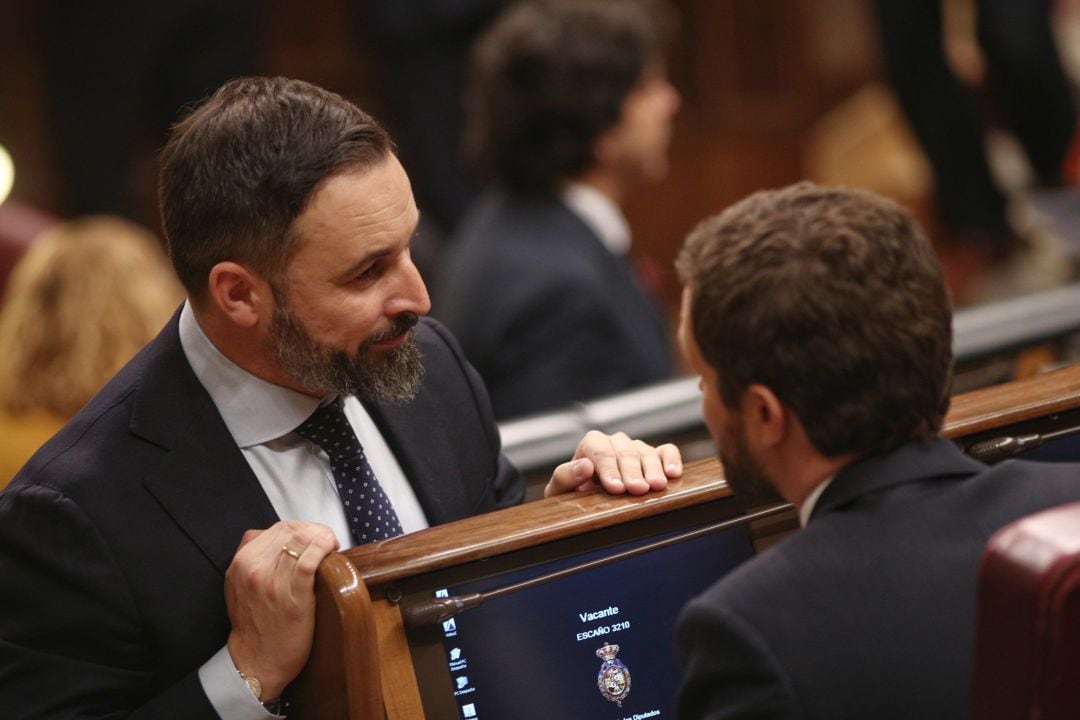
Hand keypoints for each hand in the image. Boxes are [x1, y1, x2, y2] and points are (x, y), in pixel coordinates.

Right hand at [224, 520, 339, 699]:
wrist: (257, 660)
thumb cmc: (255, 623)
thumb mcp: (240, 584)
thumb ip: (255, 558)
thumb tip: (284, 538)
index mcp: (241, 561)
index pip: (277, 528)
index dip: (301, 528)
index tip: (313, 537)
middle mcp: (253, 568)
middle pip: (291, 530)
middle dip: (314, 531)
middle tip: (326, 541)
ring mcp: (272, 581)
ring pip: (302, 540)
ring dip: (323, 538)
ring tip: (331, 546)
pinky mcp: (293, 595)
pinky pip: (310, 560)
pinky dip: (323, 549)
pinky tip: (331, 550)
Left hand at [545, 430, 681, 497]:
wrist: (587, 502)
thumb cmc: (572, 496)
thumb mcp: (560, 490)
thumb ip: (566, 476)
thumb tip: (585, 465)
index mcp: (592, 444)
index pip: (600, 450)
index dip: (608, 468)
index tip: (615, 488)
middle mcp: (615, 442)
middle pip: (625, 452)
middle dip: (632, 471)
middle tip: (637, 490)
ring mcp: (636, 448)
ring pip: (646, 452)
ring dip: (652, 469)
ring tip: (657, 486)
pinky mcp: (655, 457)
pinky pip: (666, 451)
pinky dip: (671, 459)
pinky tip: (673, 473)